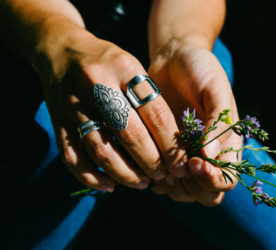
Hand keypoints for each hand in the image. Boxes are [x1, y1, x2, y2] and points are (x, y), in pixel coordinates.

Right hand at [36, 30, 187, 191]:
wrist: (61, 50)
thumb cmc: (107, 62)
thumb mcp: (132, 66)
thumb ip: (150, 98)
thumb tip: (172, 144)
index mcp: (125, 69)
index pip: (155, 114)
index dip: (171, 144)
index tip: (180, 163)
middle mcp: (98, 86)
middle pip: (130, 135)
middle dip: (151, 162)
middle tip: (162, 176)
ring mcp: (74, 105)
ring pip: (102, 150)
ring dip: (125, 173)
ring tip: (142, 183)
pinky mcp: (57, 121)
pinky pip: (72, 157)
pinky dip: (91, 177)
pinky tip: (109, 186)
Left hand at [148, 39, 241, 205]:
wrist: (174, 57)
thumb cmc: (200, 68)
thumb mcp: (215, 88)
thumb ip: (218, 122)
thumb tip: (210, 156)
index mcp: (227, 143)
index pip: (228, 179)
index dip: (213, 179)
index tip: (196, 161)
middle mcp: (208, 156)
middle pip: (207, 195)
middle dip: (194, 188)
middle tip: (179, 167)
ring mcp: (185, 157)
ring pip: (184, 193)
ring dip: (173, 188)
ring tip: (162, 165)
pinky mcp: (165, 153)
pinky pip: (162, 181)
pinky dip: (156, 179)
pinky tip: (149, 161)